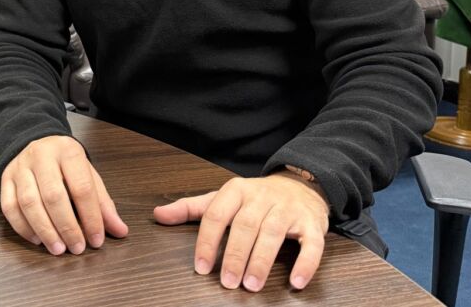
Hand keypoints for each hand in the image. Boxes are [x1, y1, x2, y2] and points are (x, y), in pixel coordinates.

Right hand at [0, 135, 127, 255]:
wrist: (37, 144)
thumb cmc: (66, 164)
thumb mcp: (88, 175)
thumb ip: (103, 203)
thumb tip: (120, 230)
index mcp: (68, 151)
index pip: (81, 187)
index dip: (91, 217)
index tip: (96, 240)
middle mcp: (42, 156)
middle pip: (53, 196)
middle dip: (67, 227)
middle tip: (77, 248)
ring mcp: (20, 167)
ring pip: (29, 203)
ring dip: (45, 230)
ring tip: (58, 249)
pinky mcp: (5, 179)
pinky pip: (9, 207)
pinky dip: (23, 228)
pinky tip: (37, 239)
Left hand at [153, 172, 328, 291]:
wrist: (300, 185)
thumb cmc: (255, 198)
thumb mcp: (222, 198)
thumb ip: (192, 208)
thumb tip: (158, 215)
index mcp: (236, 191)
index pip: (217, 214)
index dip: (207, 241)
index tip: (200, 267)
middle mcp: (262, 197)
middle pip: (246, 225)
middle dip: (235, 255)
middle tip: (227, 282)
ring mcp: (288, 209)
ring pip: (273, 233)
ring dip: (262, 261)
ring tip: (251, 285)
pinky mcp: (312, 223)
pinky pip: (311, 243)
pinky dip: (305, 262)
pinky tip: (296, 281)